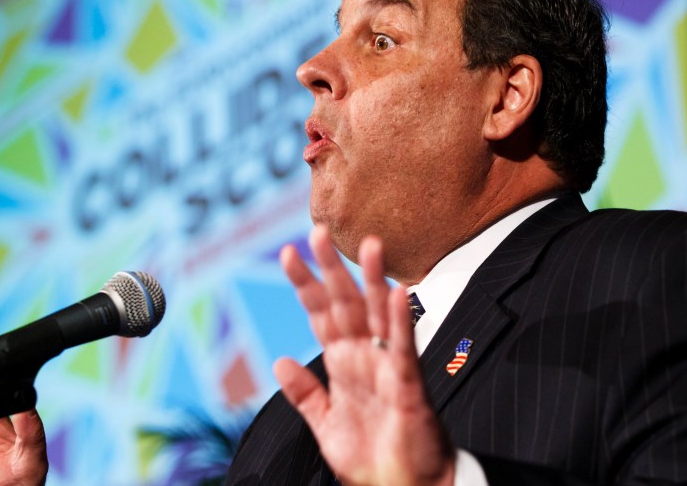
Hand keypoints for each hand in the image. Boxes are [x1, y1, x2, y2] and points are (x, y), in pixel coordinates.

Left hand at [274, 225, 455, 485]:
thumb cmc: (371, 456)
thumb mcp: (326, 424)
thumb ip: (304, 394)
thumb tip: (279, 361)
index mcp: (343, 363)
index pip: (320, 314)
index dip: (305, 284)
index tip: (288, 253)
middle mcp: (365, 357)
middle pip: (345, 304)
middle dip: (331, 268)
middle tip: (317, 231)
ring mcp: (386, 367)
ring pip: (378, 315)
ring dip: (372, 280)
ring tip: (368, 245)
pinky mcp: (407, 385)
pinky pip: (404, 348)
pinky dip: (400, 321)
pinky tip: (398, 293)